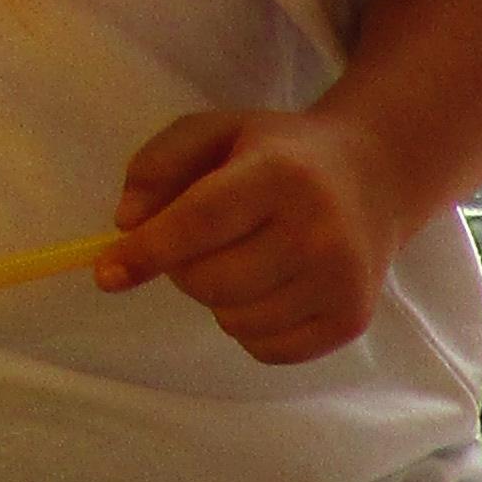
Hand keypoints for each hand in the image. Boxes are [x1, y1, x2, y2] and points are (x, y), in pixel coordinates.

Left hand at [101, 107, 399, 365]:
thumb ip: (159, 164)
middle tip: (204, 245)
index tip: (107, 275)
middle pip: (210, 282)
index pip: (201, 221)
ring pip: (234, 321)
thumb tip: (127, 225)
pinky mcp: (350, 320)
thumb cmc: (280, 155)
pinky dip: (250, 328)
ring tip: (244, 263)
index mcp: (281, 174)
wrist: (373, 179)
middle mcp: (319, 231)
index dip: (148, 252)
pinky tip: (269, 291)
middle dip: (184, 270)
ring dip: (218, 300)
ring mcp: (340, 282)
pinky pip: (267, 350)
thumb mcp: (217, 131)